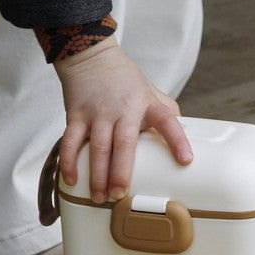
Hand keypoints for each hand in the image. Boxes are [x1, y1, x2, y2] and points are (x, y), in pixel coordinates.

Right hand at [54, 38, 191, 202]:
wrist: (92, 56)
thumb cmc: (124, 79)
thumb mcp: (150, 91)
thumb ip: (166, 111)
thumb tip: (186, 135)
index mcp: (147, 104)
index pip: (167, 120)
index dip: (177, 140)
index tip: (186, 160)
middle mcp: (124, 108)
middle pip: (125, 143)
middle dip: (121, 171)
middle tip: (120, 194)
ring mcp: (99, 112)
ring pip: (98, 147)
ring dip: (97, 175)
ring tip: (100, 197)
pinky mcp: (76, 114)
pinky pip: (71, 141)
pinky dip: (69, 161)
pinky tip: (71, 180)